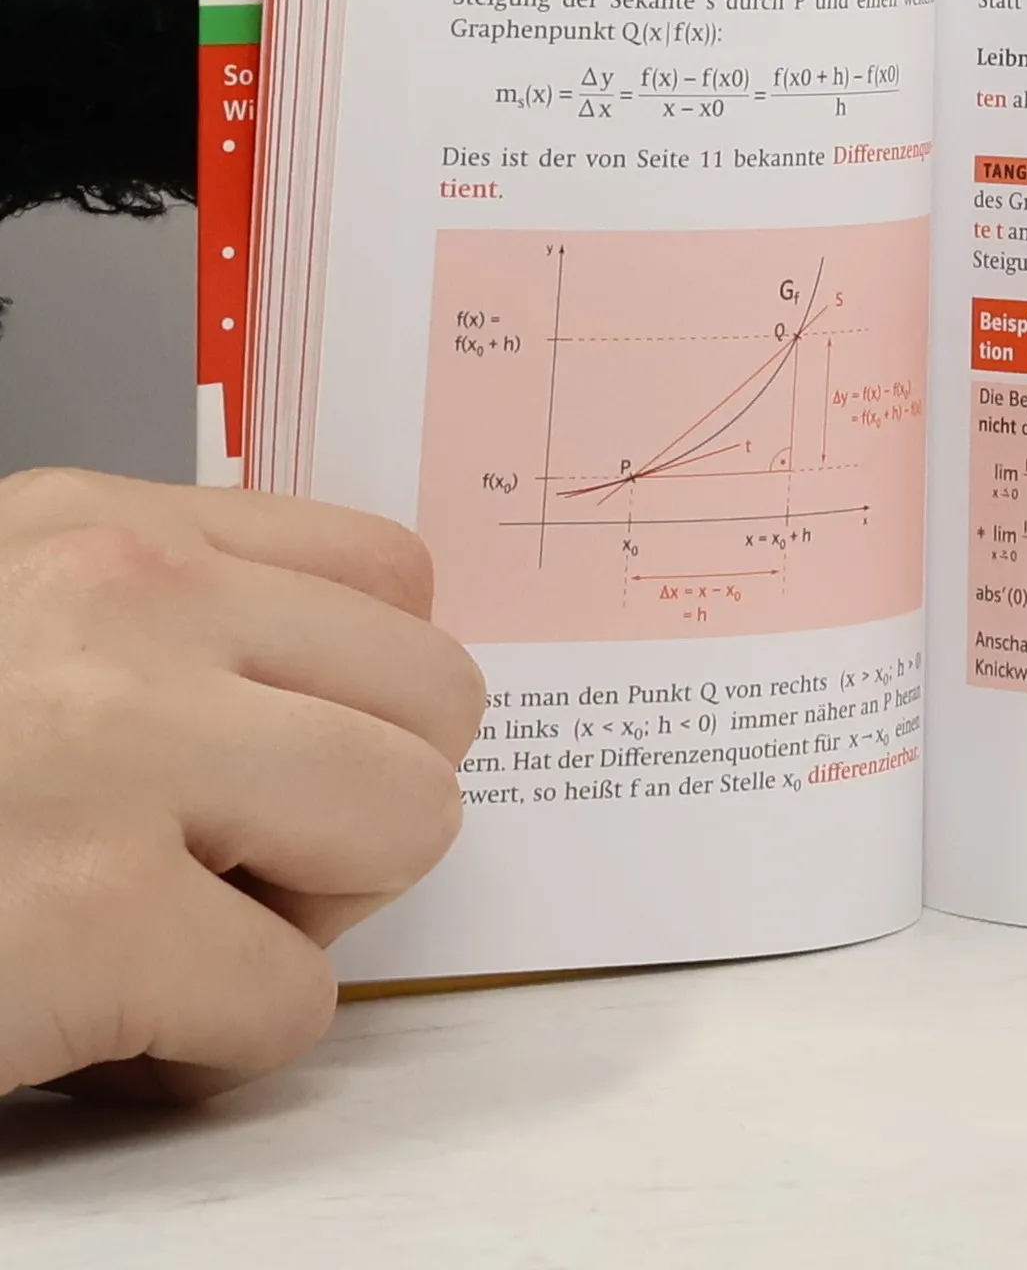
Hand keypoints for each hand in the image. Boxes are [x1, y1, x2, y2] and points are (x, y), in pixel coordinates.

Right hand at [0, 469, 484, 1102]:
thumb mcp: (7, 622)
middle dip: (359, 804)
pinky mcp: (89, 917)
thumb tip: (335, 689)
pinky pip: (295, 1000)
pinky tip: (106, 1020)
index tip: (294, 752)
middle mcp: (124, 605)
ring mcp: (113, 749)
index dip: (366, 694)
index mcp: (102, 530)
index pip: (395, 578)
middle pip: (436, 701)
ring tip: (179, 926)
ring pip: (409, 823)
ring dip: (311, 913)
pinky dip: (216, 1045)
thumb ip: (162, 625)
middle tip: (236, 858)